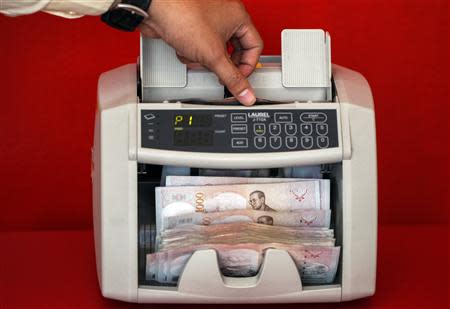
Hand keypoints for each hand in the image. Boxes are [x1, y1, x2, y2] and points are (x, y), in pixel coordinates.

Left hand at [139, 0, 262, 105]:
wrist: (154, 9)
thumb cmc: (183, 16)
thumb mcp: (214, 55)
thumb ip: (232, 78)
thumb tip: (246, 93)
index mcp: (238, 17)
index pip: (255, 47)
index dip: (247, 66)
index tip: (238, 78)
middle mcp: (225, 16)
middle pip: (234, 50)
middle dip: (221, 64)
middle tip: (218, 72)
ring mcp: (208, 20)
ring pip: (215, 50)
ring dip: (204, 59)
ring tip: (197, 57)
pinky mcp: (193, 26)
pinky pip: (199, 46)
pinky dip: (192, 52)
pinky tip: (184, 49)